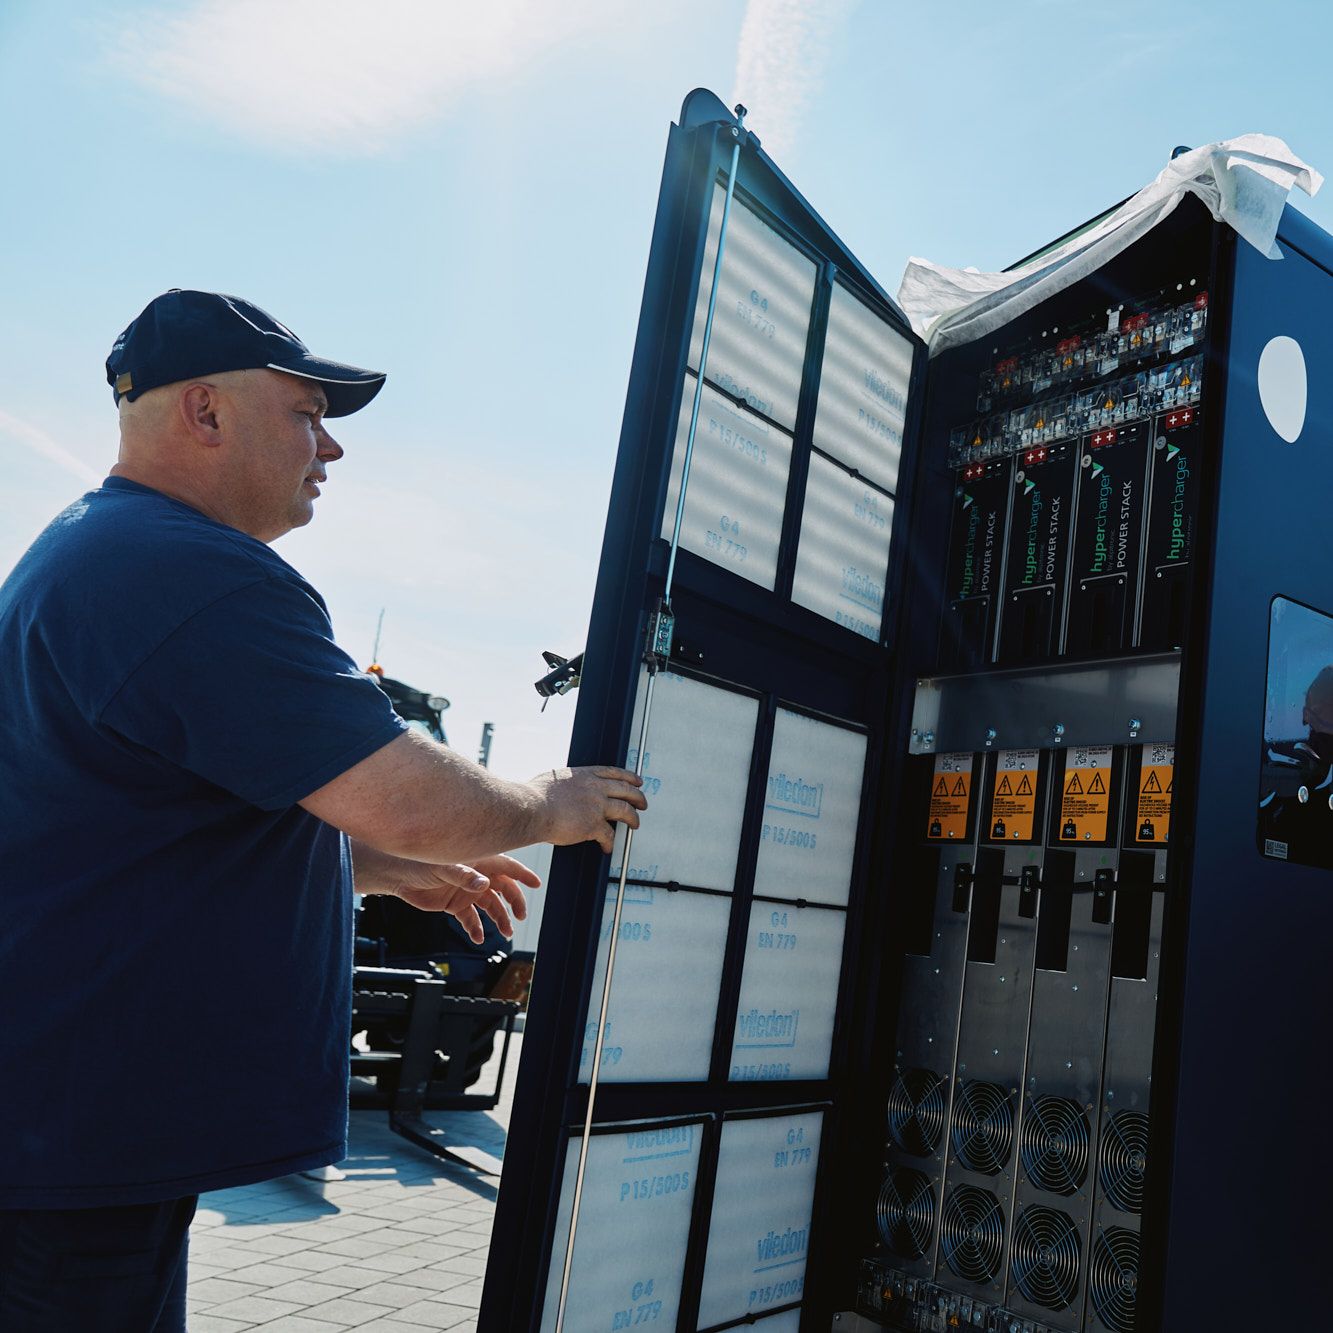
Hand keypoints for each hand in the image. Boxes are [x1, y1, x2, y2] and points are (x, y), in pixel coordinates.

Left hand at [387, 854, 539, 944]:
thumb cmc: (420, 863)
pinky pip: (470, 919)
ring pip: (490, 906)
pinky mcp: (455, 905)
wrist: (398, 876)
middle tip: (520, 916)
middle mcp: (476, 877)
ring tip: (506, 933)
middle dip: (514, 902)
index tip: (536, 883)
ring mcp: (466, 892)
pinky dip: (475, 929)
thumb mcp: (443, 869)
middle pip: (503, 889)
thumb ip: (464, 876)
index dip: (522, 875)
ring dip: (499, 919)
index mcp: (478, 862)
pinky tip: (477, 938)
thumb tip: (484, 885)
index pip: (506, 867)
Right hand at [528, 766, 647, 853]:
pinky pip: (609, 835)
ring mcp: (596, 806)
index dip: (629, 778)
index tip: (637, 781)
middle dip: (638, 797)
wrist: (531, 808)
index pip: (614, 773)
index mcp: (585, 774)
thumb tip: (564, 787)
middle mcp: (595, 787)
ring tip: (635, 824)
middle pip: (626, 790)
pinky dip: (610, 843)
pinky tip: (608, 847)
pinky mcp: (593, 825)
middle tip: (643, 804)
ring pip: (625, 810)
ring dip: (633, 819)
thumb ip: (566, 782)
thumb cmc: (535, 795)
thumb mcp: (554, 778)